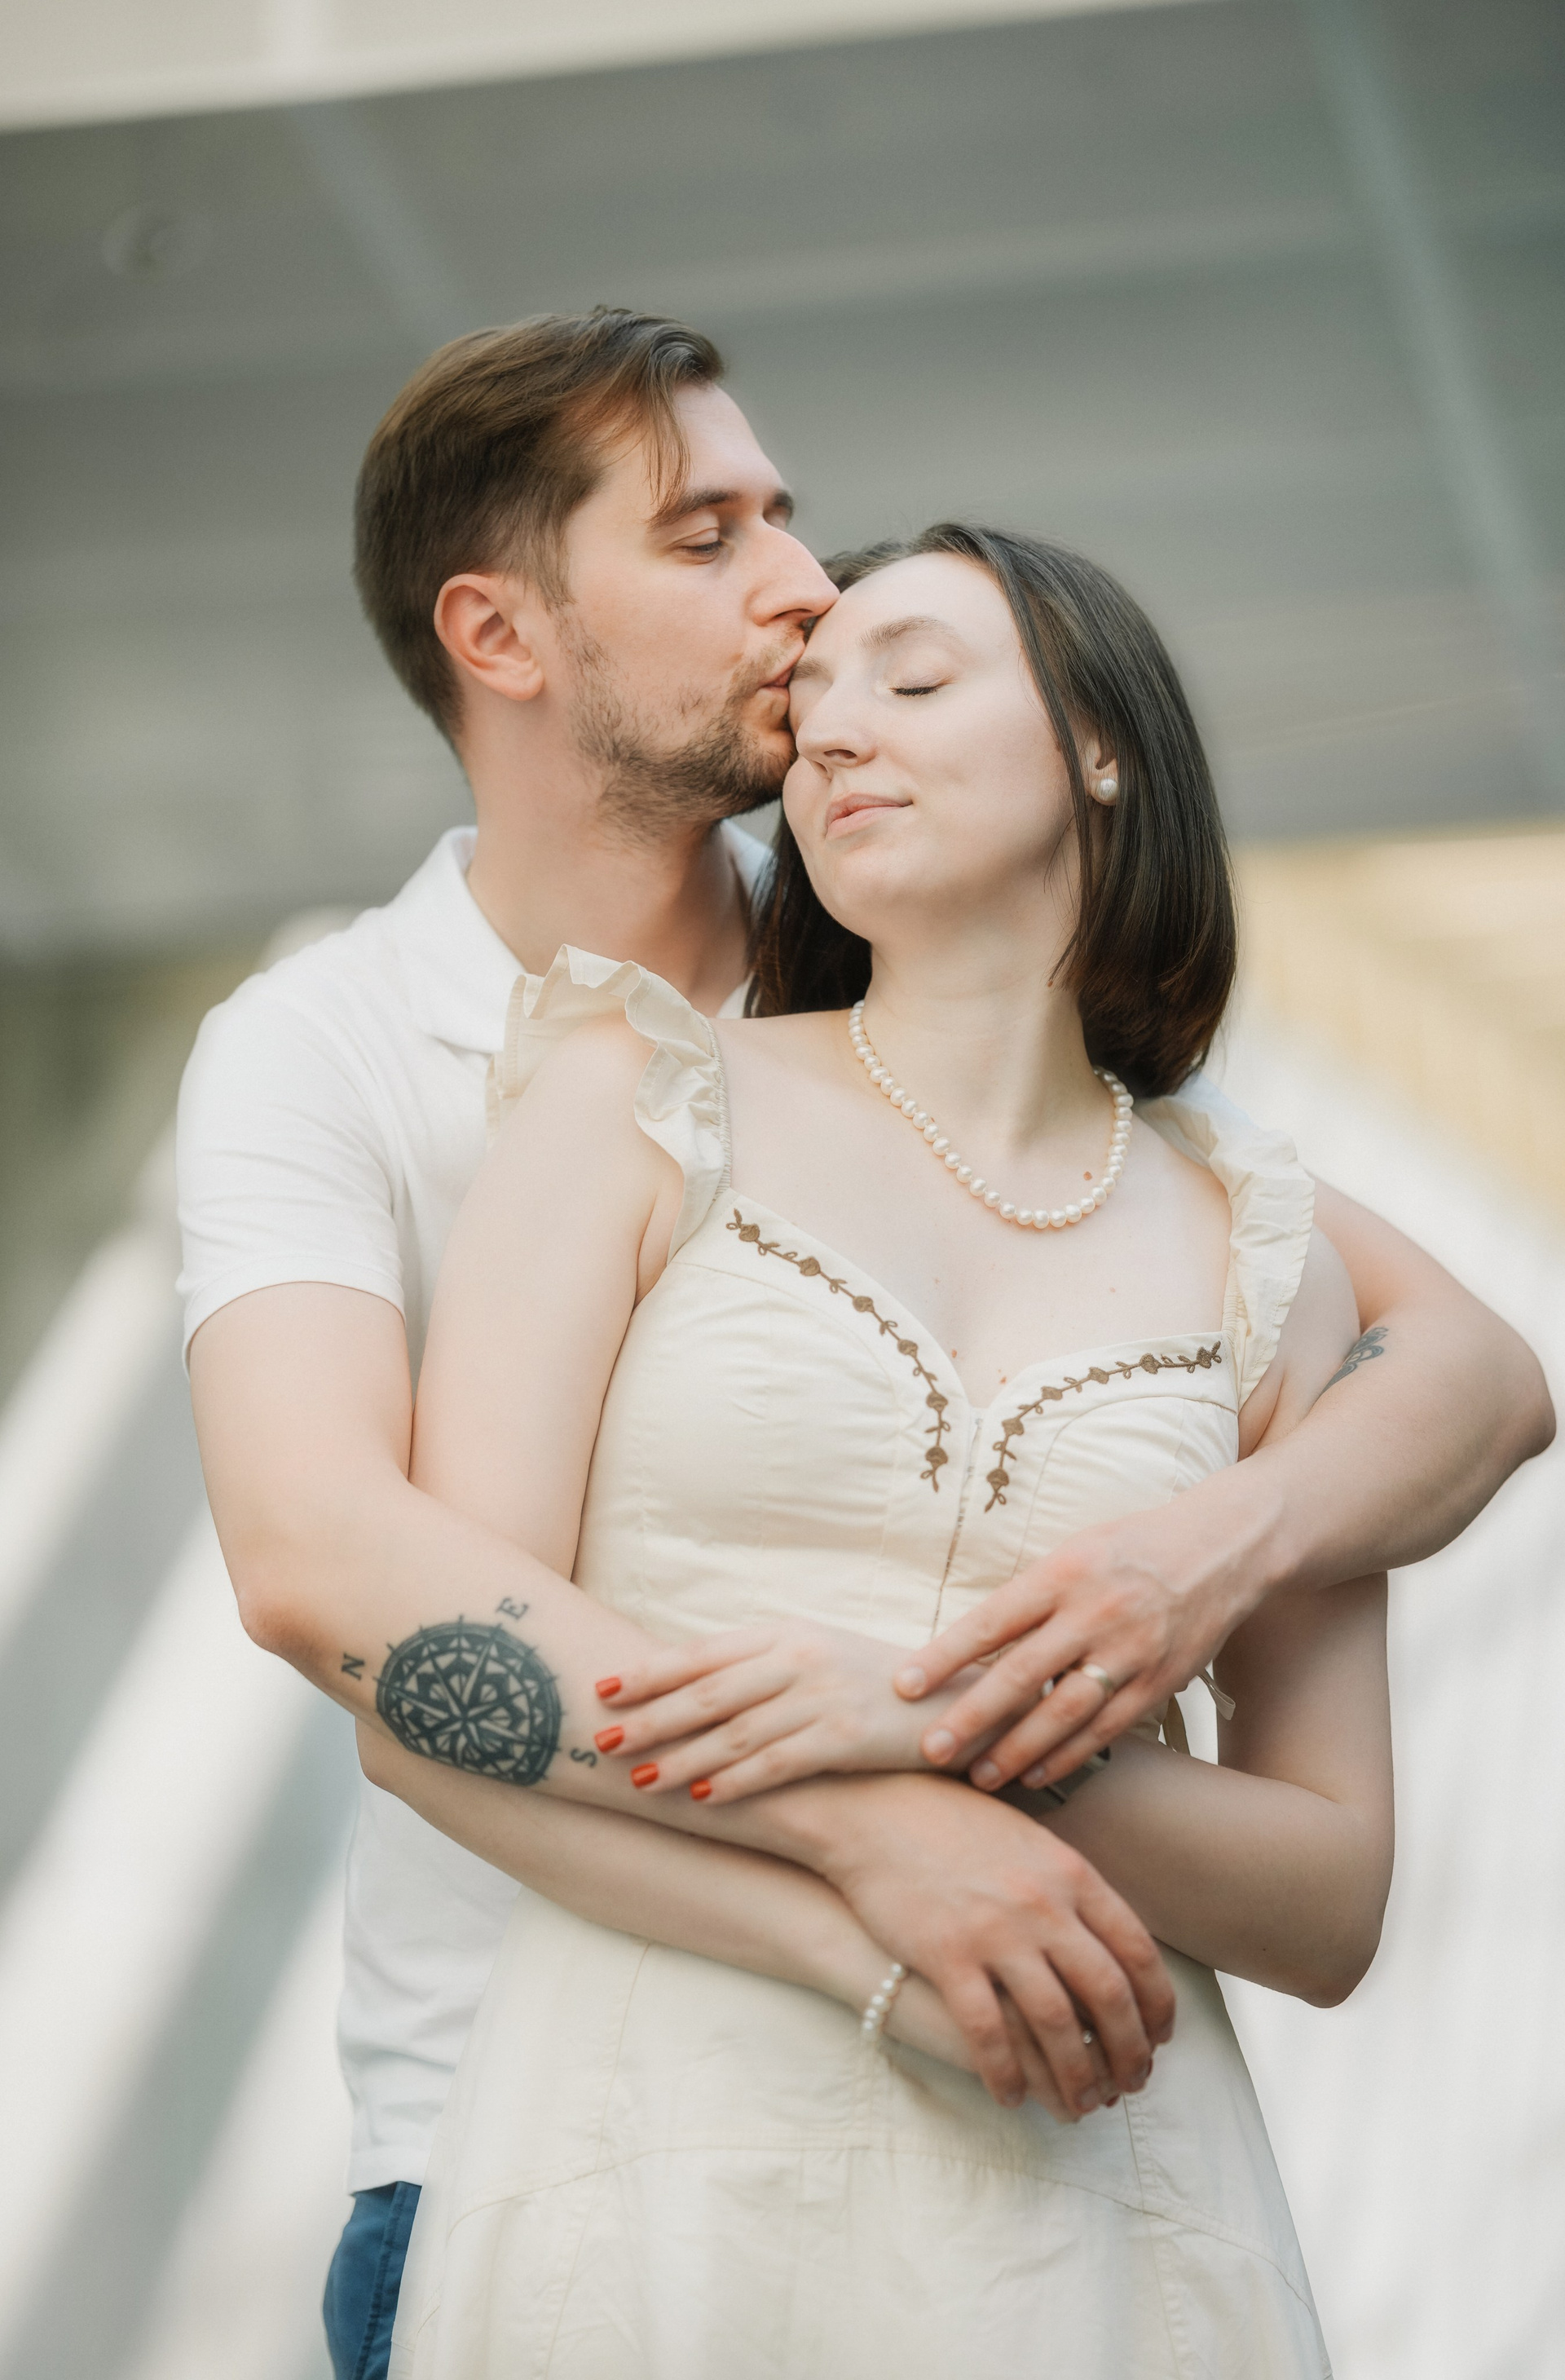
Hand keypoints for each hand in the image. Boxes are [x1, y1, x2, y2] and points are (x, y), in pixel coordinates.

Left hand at [594, 1621, 983, 1804]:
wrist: (956, 1699)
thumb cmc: (876, 1683)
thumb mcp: (818, 1655)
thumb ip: (763, 1665)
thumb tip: (696, 1686)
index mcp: (787, 1632)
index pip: (703, 1653)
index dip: (649, 1671)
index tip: (603, 1688)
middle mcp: (799, 1657)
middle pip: (707, 1691)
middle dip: (649, 1717)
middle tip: (601, 1739)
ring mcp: (823, 1695)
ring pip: (734, 1731)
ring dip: (681, 1757)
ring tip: (637, 1778)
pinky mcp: (847, 1737)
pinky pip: (778, 1763)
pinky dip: (735, 1782)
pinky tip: (702, 1800)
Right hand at [817, 1773, 1174, 2117]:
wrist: (877, 1810)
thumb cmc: (954, 1823)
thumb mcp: (1030, 1841)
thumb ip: (1071, 1887)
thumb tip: (1111, 1940)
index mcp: (1071, 1874)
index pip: (1138, 1951)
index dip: (1158, 2005)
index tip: (1162, 2037)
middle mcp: (1043, 1905)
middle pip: (1108, 1994)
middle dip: (1129, 2051)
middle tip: (1134, 2084)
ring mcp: (995, 1931)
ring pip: (1057, 2023)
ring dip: (1077, 2076)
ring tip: (1082, 2106)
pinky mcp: (947, 1955)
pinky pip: (987, 2033)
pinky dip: (1006, 2075)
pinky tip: (1012, 2098)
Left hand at [894, 1492, 1260, 1791]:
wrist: (1224, 1547)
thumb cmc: (1132, 1547)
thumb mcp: (1074, 1550)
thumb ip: (1031, 1595)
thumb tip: (971, 1643)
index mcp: (1062, 1573)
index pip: (990, 1621)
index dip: (943, 1656)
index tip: (902, 1686)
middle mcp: (1094, 1613)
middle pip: (1020, 1674)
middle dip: (971, 1717)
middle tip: (930, 1749)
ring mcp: (1130, 1651)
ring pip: (1063, 1712)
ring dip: (1016, 1749)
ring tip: (978, 1775)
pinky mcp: (1160, 1682)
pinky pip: (1107, 1729)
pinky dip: (1068, 1755)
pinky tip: (1036, 1774)